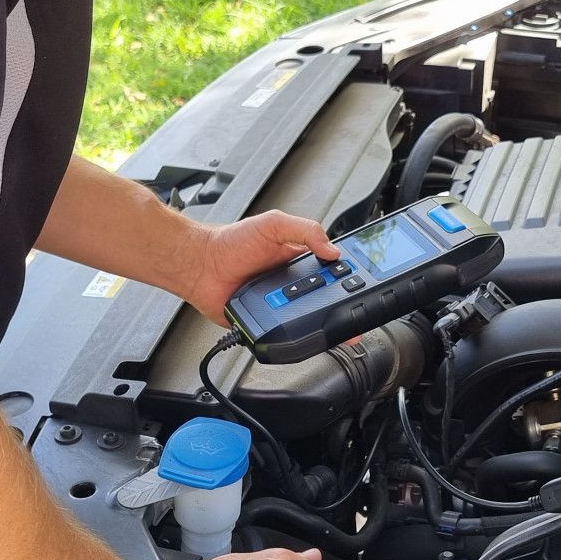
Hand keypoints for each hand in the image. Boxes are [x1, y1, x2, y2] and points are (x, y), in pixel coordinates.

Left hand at [180, 211, 339, 324]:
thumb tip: (333, 250)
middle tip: (340, 304)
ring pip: (308, 320)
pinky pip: (285, 334)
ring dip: (314, 319)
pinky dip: (290, 334)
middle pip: (325, 299)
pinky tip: (291, 328)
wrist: (201, 267)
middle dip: (335, 304)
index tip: (359, 282)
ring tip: (307, 310)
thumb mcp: (273, 225)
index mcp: (299, 259)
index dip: (347, 277)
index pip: (331, 270)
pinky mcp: (267, 324)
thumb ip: (305, 230)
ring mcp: (280, 305)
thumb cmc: (229, 243)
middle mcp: (292, 284)